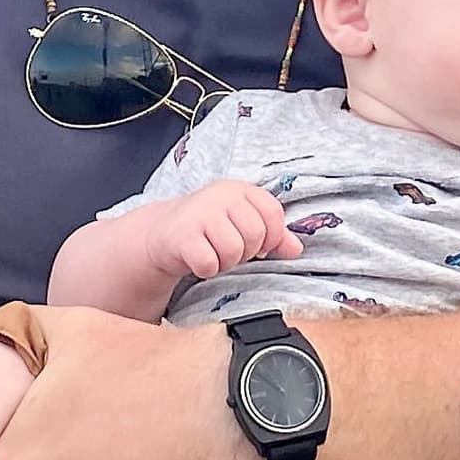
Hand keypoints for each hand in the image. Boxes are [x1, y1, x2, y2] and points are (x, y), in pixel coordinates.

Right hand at [143, 177, 297, 284]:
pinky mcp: (182, 235)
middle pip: (255, 234)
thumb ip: (272, 235)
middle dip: (246, 252)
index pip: (273, 212)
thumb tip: (296, 249)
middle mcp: (221, 195)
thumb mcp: (242, 224)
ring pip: (233, 250)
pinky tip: (198, 261)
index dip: (272, 236)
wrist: (163, 232)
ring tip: (214, 254)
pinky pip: (209, 262)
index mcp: (240, 190)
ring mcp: (200, 213)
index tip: (260, 246)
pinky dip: (206, 269)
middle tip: (229, 250)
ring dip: (226, 262)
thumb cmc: (209, 228)